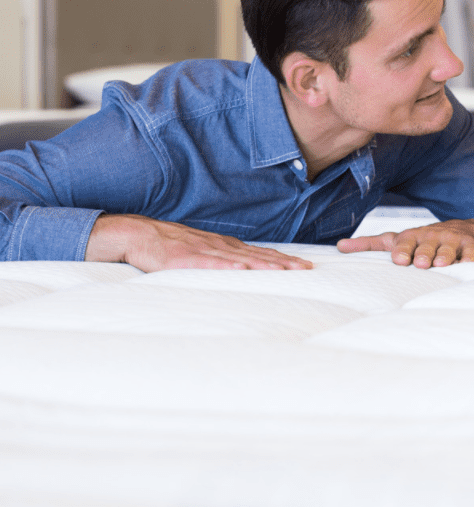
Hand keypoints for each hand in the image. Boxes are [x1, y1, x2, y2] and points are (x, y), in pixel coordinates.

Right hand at [86, 214, 313, 271]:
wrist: (133, 235)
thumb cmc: (165, 247)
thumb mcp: (197, 254)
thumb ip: (218, 262)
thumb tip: (240, 272)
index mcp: (222, 247)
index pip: (259, 253)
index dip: (282, 259)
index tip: (304, 266)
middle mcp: (218, 246)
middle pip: (257, 255)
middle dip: (284, 262)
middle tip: (308, 268)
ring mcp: (202, 251)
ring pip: (240, 258)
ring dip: (264, 264)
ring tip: (286, 270)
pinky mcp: (184, 258)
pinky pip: (209, 262)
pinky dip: (227, 264)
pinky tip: (243, 268)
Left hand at [336, 219, 473, 267]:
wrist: (465, 231)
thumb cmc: (423, 241)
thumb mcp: (398, 240)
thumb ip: (370, 245)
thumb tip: (339, 246)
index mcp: (412, 236)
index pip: (404, 242)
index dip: (402, 250)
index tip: (399, 260)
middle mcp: (431, 236)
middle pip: (426, 245)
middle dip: (424, 253)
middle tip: (421, 263)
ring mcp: (453, 240)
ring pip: (449, 249)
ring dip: (445, 255)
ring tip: (442, 264)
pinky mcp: (472, 247)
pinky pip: (472, 253)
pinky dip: (472, 258)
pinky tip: (471, 264)